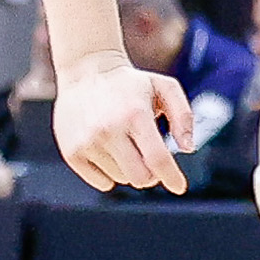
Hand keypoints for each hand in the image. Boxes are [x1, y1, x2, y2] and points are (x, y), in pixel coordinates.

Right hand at [53, 57, 197, 194]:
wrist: (85, 72)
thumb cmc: (129, 83)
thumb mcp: (165, 87)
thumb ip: (183, 116)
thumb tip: (187, 148)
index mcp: (135, 114)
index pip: (157, 159)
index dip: (172, 177)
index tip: (178, 187)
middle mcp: (109, 130)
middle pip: (140, 177)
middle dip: (152, 174)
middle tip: (149, 158)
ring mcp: (87, 142)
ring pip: (121, 179)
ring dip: (129, 169)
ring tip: (123, 144)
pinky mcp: (71, 152)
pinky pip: (101, 182)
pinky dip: (109, 174)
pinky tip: (108, 152)